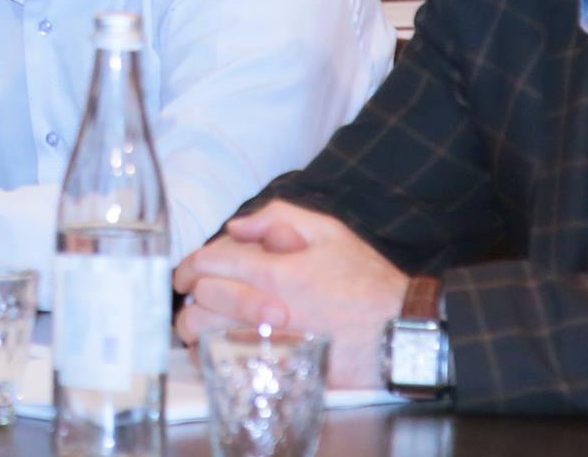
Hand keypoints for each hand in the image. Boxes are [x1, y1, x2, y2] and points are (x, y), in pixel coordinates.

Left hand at [173, 201, 406, 388]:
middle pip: (201, 301)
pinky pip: (227, 365)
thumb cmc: (366, 283)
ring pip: (207, 337)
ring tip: (199, 321)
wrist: (400, 334)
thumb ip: (278, 216)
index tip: (187, 272)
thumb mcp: (329, 232)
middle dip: (189, 295)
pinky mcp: (278, 371)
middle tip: (190, 294)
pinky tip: (218, 346)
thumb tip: (237, 227)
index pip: (210, 263)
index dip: (189, 265)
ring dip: (195, 327)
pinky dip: (213, 355)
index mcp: (275, 272)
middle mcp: (267, 309)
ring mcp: (271, 344)